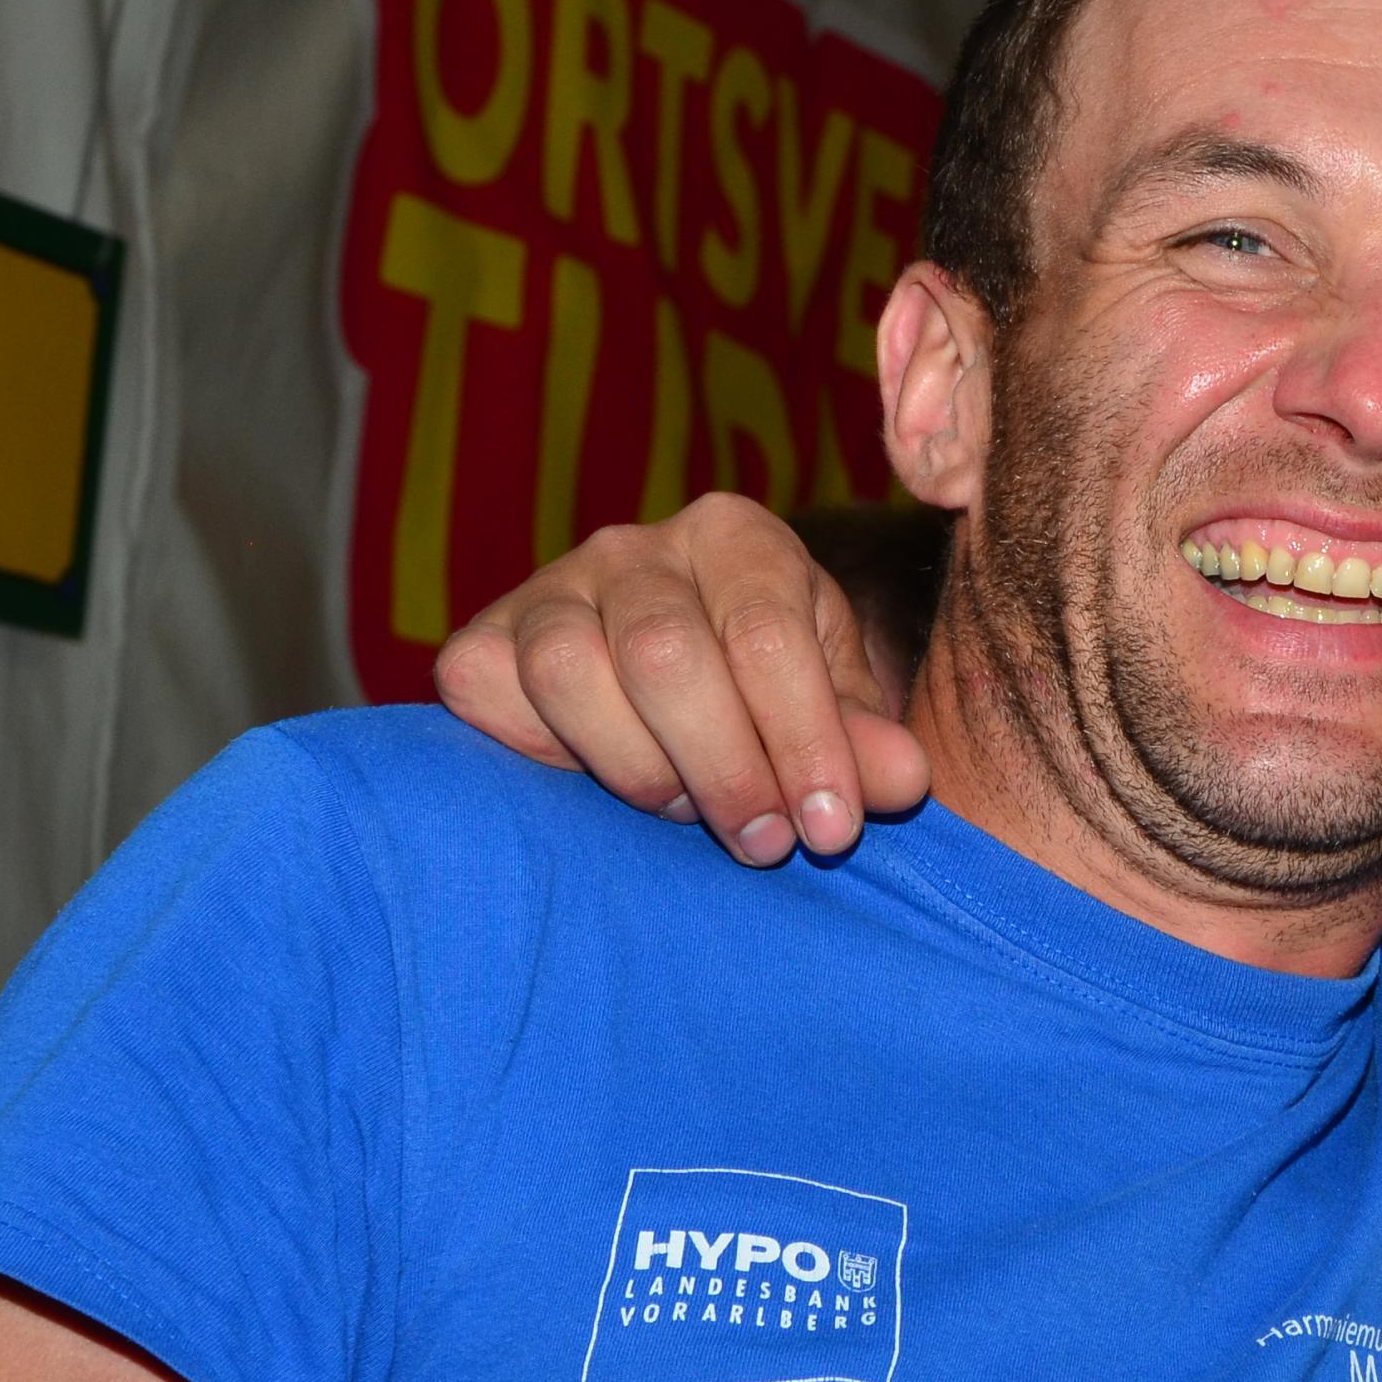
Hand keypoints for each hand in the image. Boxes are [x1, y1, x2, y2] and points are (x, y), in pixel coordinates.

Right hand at [433, 494, 926, 863]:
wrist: (668, 698)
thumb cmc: (763, 697)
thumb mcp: (828, 709)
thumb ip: (863, 742)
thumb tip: (901, 780)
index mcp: (736, 538)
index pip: (765, 634)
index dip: (803, 741)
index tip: (830, 830)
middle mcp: (634, 546)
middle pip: (667, 655)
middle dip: (725, 769)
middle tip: (762, 842)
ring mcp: (547, 589)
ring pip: (574, 674)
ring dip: (640, 768)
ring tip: (686, 809)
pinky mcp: (479, 646)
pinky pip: (499, 698)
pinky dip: (551, 757)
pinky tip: (601, 787)